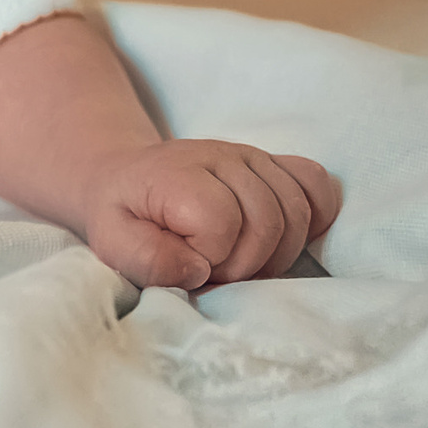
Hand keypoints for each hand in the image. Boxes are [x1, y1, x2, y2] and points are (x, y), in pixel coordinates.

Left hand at [78, 140, 339, 289]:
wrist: (123, 178)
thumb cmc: (120, 216)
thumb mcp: (111, 242)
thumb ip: (146, 259)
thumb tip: (197, 270)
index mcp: (179, 175)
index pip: (223, 223)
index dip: (212, 259)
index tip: (191, 266)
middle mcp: (221, 156)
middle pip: (269, 221)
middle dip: (247, 264)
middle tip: (218, 271)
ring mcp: (251, 156)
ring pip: (298, 210)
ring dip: (278, 252)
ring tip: (242, 260)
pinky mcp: (272, 163)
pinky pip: (316, 183)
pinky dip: (314, 216)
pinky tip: (284, 238)